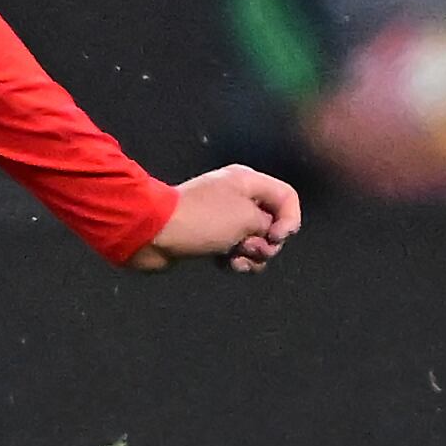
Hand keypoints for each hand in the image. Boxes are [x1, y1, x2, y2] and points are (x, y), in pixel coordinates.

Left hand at [144, 164, 301, 272]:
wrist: (154, 233)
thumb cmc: (203, 220)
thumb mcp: (247, 217)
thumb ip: (270, 225)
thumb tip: (266, 236)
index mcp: (248, 181)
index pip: (287, 197)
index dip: (290, 220)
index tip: (276, 237)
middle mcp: (237, 196)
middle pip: (272, 223)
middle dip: (267, 243)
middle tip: (249, 247)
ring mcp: (223, 218)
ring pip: (255, 242)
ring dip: (251, 256)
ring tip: (234, 257)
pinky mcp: (210, 238)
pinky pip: (235, 252)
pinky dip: (235, 261)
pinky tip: (224, 264)